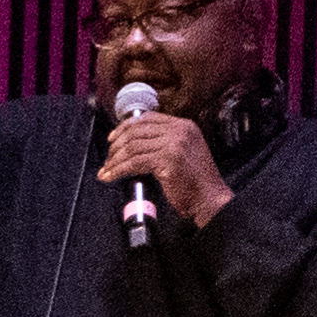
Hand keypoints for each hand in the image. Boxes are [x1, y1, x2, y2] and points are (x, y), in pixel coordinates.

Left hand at [91, 101, 228, 234]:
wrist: (209, 197)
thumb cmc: (195, 181)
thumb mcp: (183, 152)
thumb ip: (165, 142)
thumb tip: (135, 143)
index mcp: (184, 126)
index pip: (148, 118)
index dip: (126, 127)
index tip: (113, 138)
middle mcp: (180, 131)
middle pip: (137, 131)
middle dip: (117, 145)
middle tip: (108, 158)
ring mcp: (174, 144)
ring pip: (133, 147)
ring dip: (115, 160)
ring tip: (107, 170)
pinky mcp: (168, 160)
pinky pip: (134, 162)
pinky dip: (119, 170)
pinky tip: (111, 176)